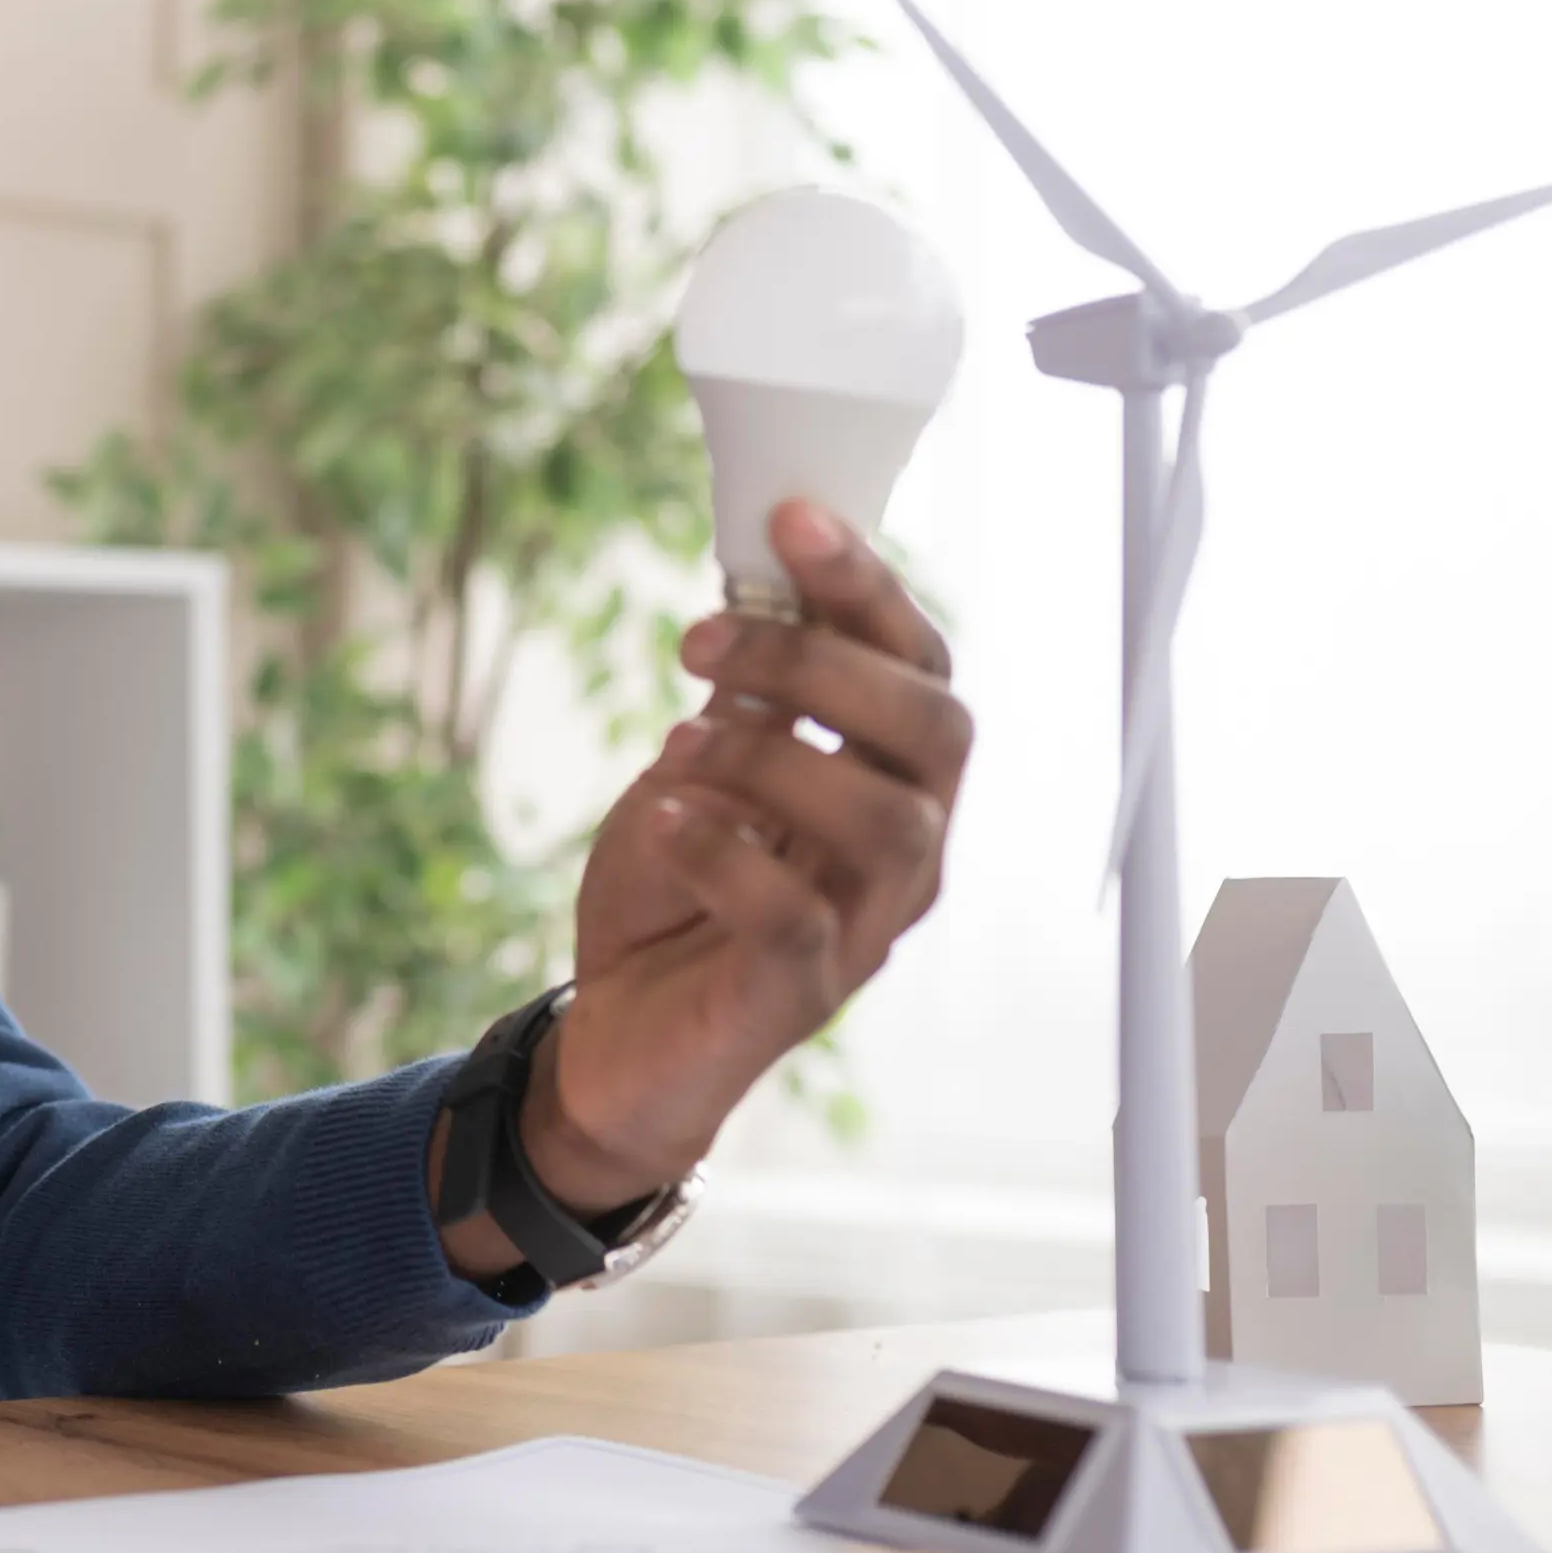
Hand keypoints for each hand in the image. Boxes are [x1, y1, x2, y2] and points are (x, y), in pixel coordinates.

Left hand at [437, 501, 968, 1271]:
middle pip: (933, 730)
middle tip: (699, 642)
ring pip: (885, 819)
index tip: (790, 516)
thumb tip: (756, 586)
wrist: (618, 1036)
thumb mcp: (703, 766)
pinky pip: (797, 918)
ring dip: (770, 756)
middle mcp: (904, 851)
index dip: (867, 586)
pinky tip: (664, 819)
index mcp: (888, 777)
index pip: (921, 666)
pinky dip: (727, 854)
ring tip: (672, 746)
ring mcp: (863, 927)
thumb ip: (746, 694)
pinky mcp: (797, 995)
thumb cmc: (674, 887)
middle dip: (821, 662)